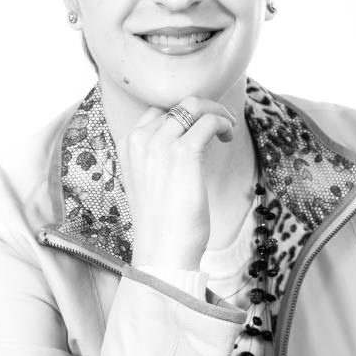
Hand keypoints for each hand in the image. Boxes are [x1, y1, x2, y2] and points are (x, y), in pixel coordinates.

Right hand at [116, 97, 236, 269]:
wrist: (162, 250)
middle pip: (177, 105)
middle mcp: (140, 139)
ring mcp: (160, 144)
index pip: (156, 112)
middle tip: (220, 123)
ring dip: (217, 113)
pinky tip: (228, 137)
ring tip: (227, 129)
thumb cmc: (161, 222)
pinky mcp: (184, 153)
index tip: (198, 127)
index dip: (182, 115)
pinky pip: (209, 121)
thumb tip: (190, 138)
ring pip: (194, 106)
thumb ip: (158, 157)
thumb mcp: (149, 181)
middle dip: (203, 109)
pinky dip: (223, 124)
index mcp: (127, 145)